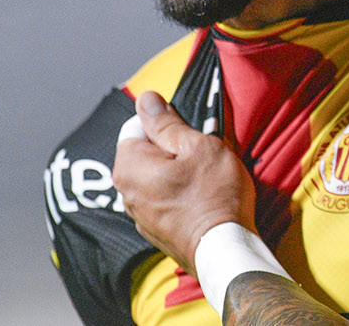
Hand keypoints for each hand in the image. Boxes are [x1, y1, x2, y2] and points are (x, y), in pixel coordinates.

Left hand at [113, 90, 256, 273]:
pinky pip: (162, 197)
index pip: (137, 125)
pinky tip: (201, 198)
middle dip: (171, 148)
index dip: (166, 123)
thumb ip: (167, 122)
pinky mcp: (154, 229)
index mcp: (130, 165)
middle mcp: (125, 191)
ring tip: (205, 178)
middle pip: (145, 151)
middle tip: (201, 155)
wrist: (223, 249)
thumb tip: (146, 99)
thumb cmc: (214, 194)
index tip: (189, 133)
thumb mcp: (198, 146)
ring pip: (155, 175)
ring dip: (176, 171)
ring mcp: (138, 213)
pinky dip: (178, 193)